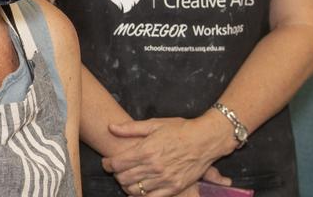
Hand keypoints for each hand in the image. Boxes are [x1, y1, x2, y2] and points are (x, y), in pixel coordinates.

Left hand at [101, 115, 234, 196]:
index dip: (108, 164)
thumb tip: (111, 127)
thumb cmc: (180, 129)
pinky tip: (139, 191)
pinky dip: (141, 196)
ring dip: (127, 185)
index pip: (117, 163)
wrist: (205, 139)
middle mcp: (154, 166)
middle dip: (116, 174)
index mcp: (146, 150)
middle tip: (118, 170)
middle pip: (123, 177)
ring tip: (128, 179)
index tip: (107, 162)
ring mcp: (164, 179)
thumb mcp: (154, 124)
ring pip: (135, 189)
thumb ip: (131, 128)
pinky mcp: (174, 187)